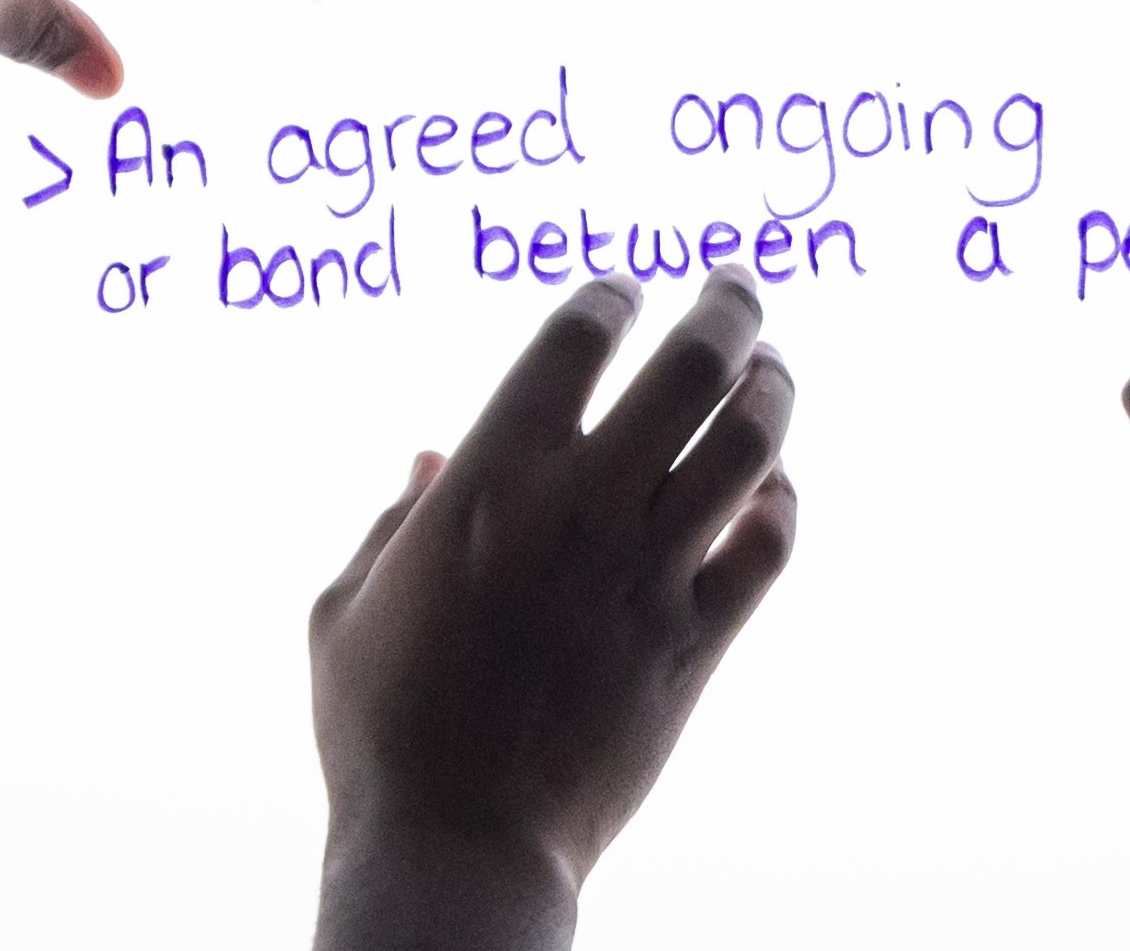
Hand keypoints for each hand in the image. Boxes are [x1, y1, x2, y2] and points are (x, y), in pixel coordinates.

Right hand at [309, 268, 800, 950]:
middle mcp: (582, 508)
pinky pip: (773, 543)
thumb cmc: (382, 731)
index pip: (576, 338)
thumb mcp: (348, 609)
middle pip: (692, 365)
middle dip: (728, 306)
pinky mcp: (699, 639)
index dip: (610, 296)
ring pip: (750, 441)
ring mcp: (649, 571)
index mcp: (490, 481)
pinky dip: (781, 499)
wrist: (460, 844)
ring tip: (770, 368)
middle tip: (737, 285)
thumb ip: (391, 521)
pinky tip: (769, 488)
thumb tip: (430, 458)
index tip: (624, 289)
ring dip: (771, 389)